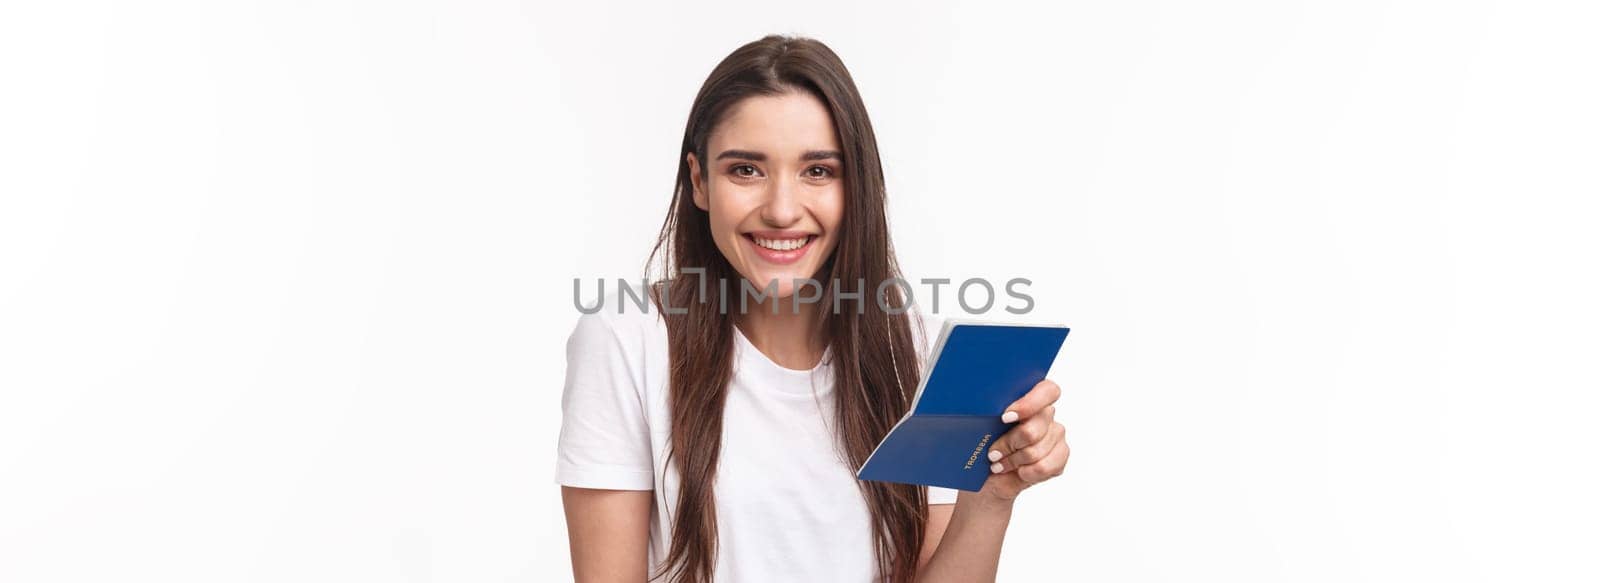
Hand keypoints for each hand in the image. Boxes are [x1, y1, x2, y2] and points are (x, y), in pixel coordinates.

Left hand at [978, 379, 1067, 501]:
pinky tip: (1018, 471)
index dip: (1029, 404)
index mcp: (1029, 396)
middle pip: (1033, 429)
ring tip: (1000, 463)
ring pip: (1036, 451)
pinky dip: (1027, 472)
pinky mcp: (1060, 457)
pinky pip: (1045, 466)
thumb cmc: (982, 446)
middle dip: (1009, 445)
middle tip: (993, 453)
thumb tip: (981, 408)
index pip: (1046, 391)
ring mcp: (1055, 434)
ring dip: (1013, 461)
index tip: (1005, 418)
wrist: (988, 477)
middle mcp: (1046, 414)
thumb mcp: (979, 426)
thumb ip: (987, 413)